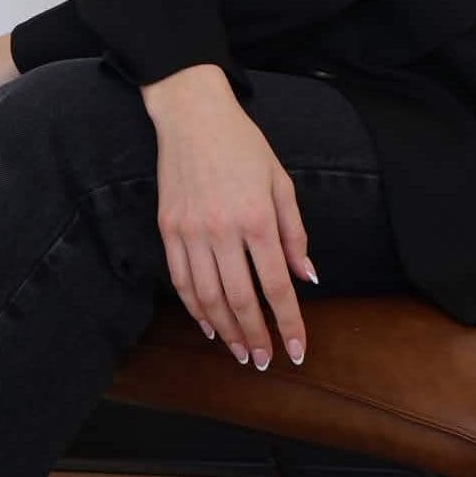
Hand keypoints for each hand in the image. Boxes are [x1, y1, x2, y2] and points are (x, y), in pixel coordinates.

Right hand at [145, 66, 315, 369]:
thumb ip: (294, 233)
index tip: (298, 350)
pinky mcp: (168, 228)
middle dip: (256, 337)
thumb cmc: (243, 144)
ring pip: (207, 298)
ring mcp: (191, 231)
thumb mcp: (280, 181)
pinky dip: (194, 308)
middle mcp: (223, 230)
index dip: (289, 323)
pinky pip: (181, 279)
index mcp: (257, 217)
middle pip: (240, 300)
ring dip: (225, 331)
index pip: (276, 285)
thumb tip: (307, 278)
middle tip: (265, 361)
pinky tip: (207, 325)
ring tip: (239, 352)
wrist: (193, 115)